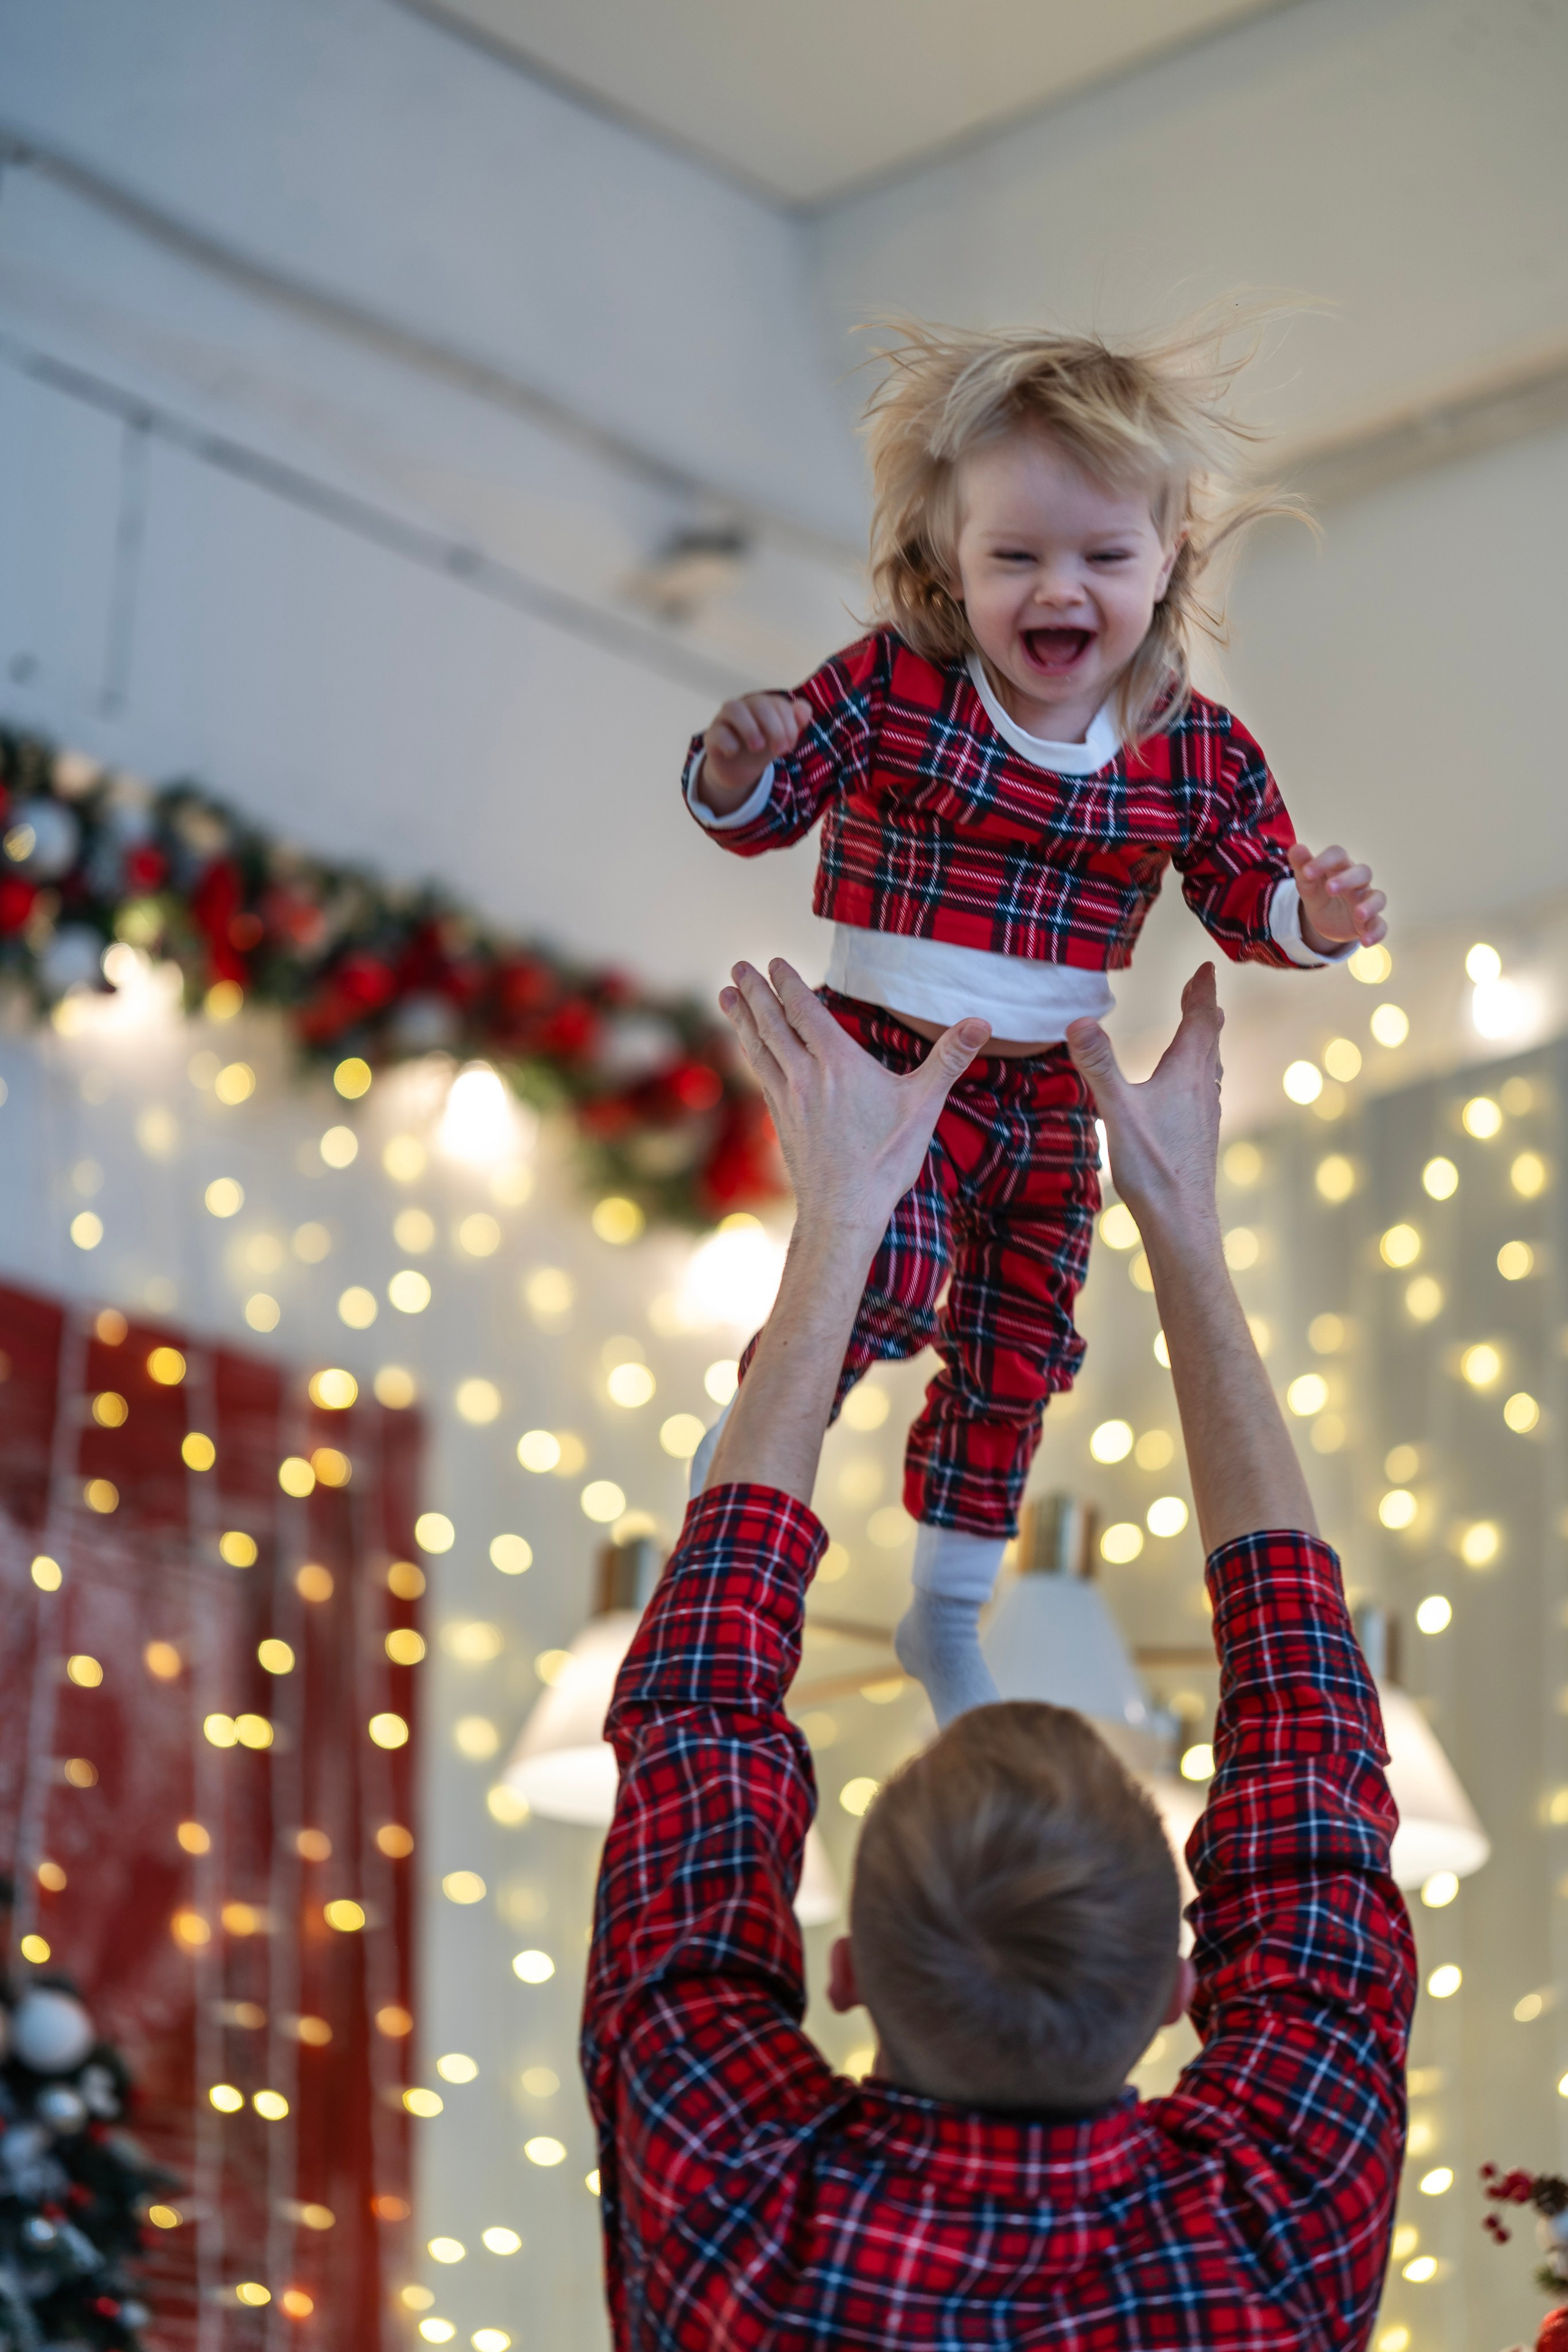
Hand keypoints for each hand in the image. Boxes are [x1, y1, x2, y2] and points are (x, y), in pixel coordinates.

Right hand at [701, 693, 812, 802]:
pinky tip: (735, 753)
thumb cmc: (762, 749)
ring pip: (733, 708)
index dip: (789, 724)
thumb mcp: (782, 738)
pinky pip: (717, 732)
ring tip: (758, 748)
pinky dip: (729, 743)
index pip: (778, 704)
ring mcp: (724, 719)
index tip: (790, 746)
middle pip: (759, 704)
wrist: (738, 771)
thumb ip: (796, 723)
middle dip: (774, 728)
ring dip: (750, 728)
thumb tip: (804, 711)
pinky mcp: (711, 736)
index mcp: (763, 705)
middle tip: (779, 751)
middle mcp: (743, 707)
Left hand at [718, 960, 988, 1245]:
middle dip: (754, 992)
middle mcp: (804, 1075)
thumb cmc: (885, 1160)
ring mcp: (787, 1099)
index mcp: (837, 1064)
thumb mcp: (923, 1105)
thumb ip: (949, 1059)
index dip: (787, 983)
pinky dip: (750, 1052)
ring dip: (742, 1019)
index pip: (804, 1011)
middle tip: (738, 966)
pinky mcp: (780, 1120)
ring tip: (726, 996)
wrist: (843, 1212)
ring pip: (758, 1048)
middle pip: (772, 1023)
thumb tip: (982, 1022)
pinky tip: (748, 1049)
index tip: (772, 962)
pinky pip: (760, 1074)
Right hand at [1065, 965, 1223, 1246]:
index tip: (1205, 968)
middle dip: (1203, 1011)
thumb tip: (1079, 1021)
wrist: (1181, 1218)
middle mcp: (1202, 1088)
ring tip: (1202, 1031)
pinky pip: (1204, 1090)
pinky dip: (1199, 1072)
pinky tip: (1189, 1091)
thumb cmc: (1153, 1165)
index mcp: (1186, 1073)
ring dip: (1205, 1042)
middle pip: (1209, 1039)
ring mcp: (1205, 1113)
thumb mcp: (1117, 1109)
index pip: (1200, 1020)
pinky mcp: (1200, 1135)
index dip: (1201, 991)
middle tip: (1201, 990)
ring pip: (1210, 1066)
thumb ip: (1098, 1064)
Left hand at [1287, 841, 1385, 954]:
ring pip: (1378, 897)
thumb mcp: (1307, 882)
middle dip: (1348, 880)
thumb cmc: (1319, 892)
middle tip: (1330, 889)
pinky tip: (1365, 942)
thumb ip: (1302, 866)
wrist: (1326, 919)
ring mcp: (1366, 901)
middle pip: (1362, 872)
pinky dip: (1376, 933)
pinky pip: (1380, 925)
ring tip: (1358, 914)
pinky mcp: (1370, 922)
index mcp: (1340, 867)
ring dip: (1370, 905)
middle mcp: (1357, 882)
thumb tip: (1296, 848)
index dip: (1324, 860)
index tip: (1306, 872)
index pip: (1337, 855)